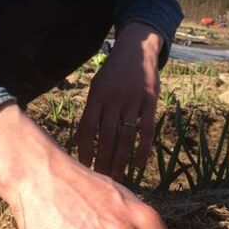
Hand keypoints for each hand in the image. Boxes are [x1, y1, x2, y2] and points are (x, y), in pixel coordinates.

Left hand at [75, 22, 162, 180]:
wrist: (137, 49)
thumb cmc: (112, 73)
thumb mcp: (97, 87)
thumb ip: (90, 113)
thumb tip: (77, 141)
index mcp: (97, 95)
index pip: (88, 128)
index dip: (85, 149)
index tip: (84, 167)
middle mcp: (114, 98)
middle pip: (107, 136)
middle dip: (103, 160)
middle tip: (101, 179)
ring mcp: (134, 100)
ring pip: (126, 136)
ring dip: (121, 159)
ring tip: (118, 177)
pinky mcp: (151, 101)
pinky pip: (147, 130)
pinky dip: (143, 150)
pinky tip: (138, 165)